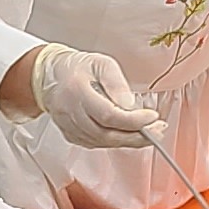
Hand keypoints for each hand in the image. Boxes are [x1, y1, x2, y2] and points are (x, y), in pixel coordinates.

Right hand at [31, 48, 159, 149]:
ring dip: (129, 141)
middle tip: (158, 130)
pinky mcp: (72, 135)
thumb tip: (132, 107)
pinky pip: (97, 144)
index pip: (108, 115)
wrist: (49, 76)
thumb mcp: (101, 64)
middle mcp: (71, 113)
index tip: (152, 117)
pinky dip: (116, 141)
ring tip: (150, 132)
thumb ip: (117, 84)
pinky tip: (130, 134)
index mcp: (77, 92)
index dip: (132, 120)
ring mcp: (70, 127)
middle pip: (107, 134)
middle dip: (136, 136)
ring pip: (103, 142)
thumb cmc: (78, 68)